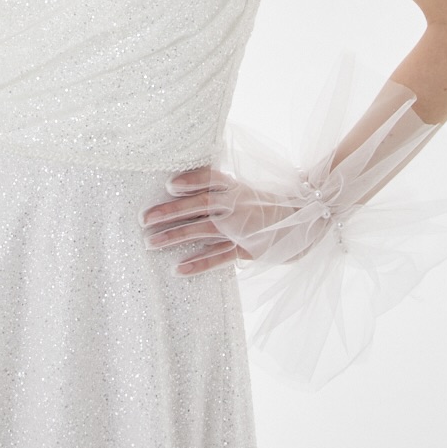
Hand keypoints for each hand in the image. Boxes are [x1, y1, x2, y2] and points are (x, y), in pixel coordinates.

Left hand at [140, 165, 312, 275]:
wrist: (304, 220)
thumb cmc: (266, 204)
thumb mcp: (244, 190)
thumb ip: (219, 189)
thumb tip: (182, 188)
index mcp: (236, 186)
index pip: (210, 178)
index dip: (190, 180)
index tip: (169, 184)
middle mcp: (237, 204)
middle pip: (199, 205)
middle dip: (170, 211)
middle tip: (142, 218)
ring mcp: (241, 228)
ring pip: (203, 231)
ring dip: (175, 236)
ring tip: (149, 242)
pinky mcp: (247, 249)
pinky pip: (219, 257)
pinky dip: (199, 263)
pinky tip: (177, 269)